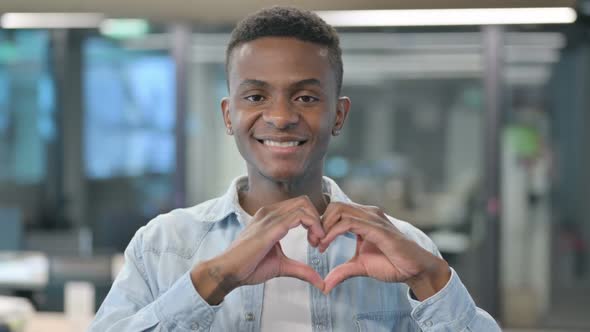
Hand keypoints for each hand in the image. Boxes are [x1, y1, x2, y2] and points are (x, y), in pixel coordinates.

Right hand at [191, 196, 324, 303]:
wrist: (229, 271)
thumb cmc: (249, 267)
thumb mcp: (282, 266)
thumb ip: (301, 270)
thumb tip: (320, 283)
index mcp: (270, 217)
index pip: (298, 206)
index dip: (312, 221)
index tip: (315, 241)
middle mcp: (270, 212)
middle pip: (304, 202)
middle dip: (317, 219)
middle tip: (318, 240)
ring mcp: (270, 217)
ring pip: (304, 205)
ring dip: (317, 223)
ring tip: (316, 242)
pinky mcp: (272, 227)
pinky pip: (300, 216)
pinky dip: (313, 225)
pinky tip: (314, 241)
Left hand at [319, 202, 449, 299]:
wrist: (415, 269)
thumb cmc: (392, 264)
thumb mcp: (360, 267)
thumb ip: (342, 271)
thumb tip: (325, 286)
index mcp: (363, 218)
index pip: (336, 210)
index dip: (321, 223)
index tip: (314, 242)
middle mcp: (368, 214)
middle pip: (335, 205)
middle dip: (320, 222)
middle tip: (314, 242)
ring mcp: (373, 218)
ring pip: (339, 210)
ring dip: (324, 226)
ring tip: (319, 244)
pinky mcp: (377, 228)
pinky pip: (348, 222)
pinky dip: (333, 232)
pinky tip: (326, 243)